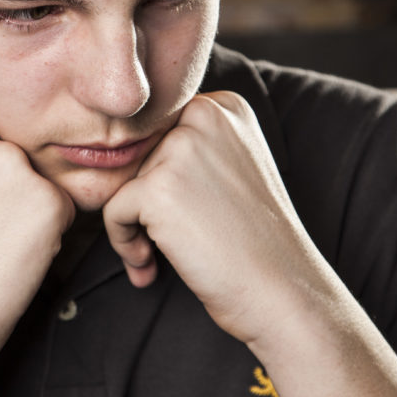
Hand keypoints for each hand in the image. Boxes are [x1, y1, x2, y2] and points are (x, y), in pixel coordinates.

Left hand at [103, 91, 318, 344]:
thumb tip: (122, 145)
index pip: (160, 132)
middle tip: (168, 241)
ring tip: (160, 256)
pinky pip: (112, 210)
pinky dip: (122, 242)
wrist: (284, 291)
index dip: (162, 177)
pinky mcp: (158, 187)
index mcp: (223, 106)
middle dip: (144, 202)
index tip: (182, 214)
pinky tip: (148, 265)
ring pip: (122, 182)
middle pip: (139, 155)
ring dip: (134, 225)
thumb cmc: (257, 240)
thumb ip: (191, 147)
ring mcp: (181, 148)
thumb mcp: (234, 168)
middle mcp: (204, 115)